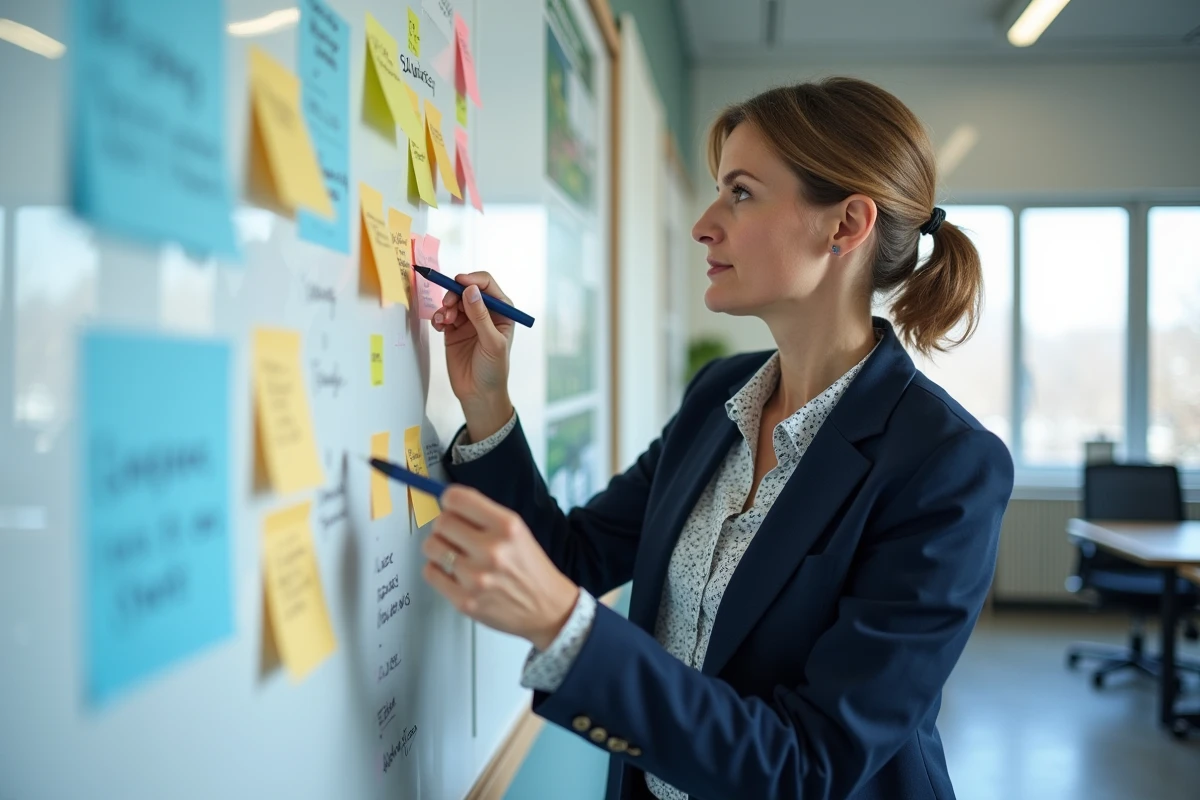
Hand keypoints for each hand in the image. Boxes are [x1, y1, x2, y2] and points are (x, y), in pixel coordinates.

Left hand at [421, 485, 578, 650]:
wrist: (547, 609)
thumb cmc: (530, 568)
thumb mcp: (518, 531)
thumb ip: (484, 515)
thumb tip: (446, 501)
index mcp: (507, 526)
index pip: (456, 499)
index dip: (449, 500)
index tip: (449, 505)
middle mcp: (492, 550)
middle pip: (441, 522)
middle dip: (445, 525)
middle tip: (454, 533)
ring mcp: (476, 578)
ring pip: (431, 546)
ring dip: (439, 547)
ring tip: (455, 554)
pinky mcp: (464, 601)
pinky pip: (430, 572)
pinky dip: (437, 570)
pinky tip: (454, 571)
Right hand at [430, 272, 515, 435]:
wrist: (478, 394)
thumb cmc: (493, 370)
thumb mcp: (491, 343)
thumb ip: (481, 316)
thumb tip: (470, 290)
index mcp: (502, 311)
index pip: (486, 285)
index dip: (472, 280)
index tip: (458, 283)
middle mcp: (485, 312)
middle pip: (466, 290)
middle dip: (455, 294)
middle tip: (447, 305)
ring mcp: (468, 321)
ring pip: (453, 301)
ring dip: (446, 306)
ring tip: (444, 321)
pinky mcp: (453, 331)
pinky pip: (443, 315)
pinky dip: (439, 317)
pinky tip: (439, 327)